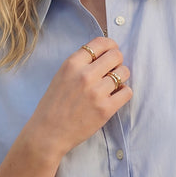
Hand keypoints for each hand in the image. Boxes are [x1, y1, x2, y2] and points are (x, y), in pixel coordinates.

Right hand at [29, 36, 131, 157]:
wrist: (48, 133)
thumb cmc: (53, 105)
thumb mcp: (61, 76)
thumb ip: (80, 64)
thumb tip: (104, 56)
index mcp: (72, 64)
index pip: (100, 43)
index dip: (110, 45)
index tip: (112, 51)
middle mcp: (85, 75)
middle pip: (116, 55)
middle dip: (118, 61)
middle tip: (113, 70)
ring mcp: (96, 92)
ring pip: (124, 73)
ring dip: (121, 78)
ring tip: (113, 86)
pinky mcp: (106, 109)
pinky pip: (127, 92)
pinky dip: (123, 93)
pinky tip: (114, 97)